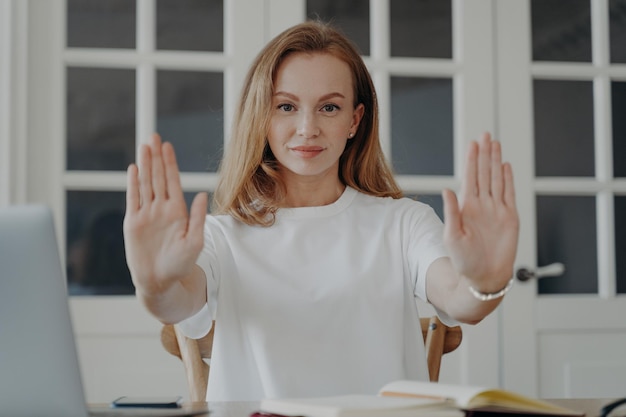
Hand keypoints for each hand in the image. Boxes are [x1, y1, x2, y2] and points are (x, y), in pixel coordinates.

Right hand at [123, 134, 207, 295]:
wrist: (160, 281)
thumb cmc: (180, 264)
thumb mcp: (195, 241)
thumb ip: (198, 217)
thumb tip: (202, 194)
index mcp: (178, 211)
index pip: (173, 181)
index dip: (170, 163)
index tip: (168, 146)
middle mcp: (161, 209)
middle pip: (158, 177)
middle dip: (156, 157)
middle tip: (154, 136)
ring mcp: (146, 214)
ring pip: (145, 184)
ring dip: (145, 165)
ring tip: (144, 146)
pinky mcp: (133, 222)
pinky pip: (132, 199)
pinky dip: (133, 184)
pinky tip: (134, 169)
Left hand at [442, 132, 518, 291]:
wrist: (483, 277)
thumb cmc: (464, 261)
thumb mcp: (452, 236)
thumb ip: (451, 212)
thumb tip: (446, 189)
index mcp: (467, 207)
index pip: (470, 177)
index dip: (472, 160)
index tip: (473, 143)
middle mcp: (482, 205)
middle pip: (484, 173)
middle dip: (484, 154)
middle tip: (485, 134)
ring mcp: (496, 210)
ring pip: (497, 179)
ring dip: (496, 161)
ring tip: (495, 144)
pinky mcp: (509, 218)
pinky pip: (509, 194)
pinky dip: (508, 179)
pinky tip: (505, 166)